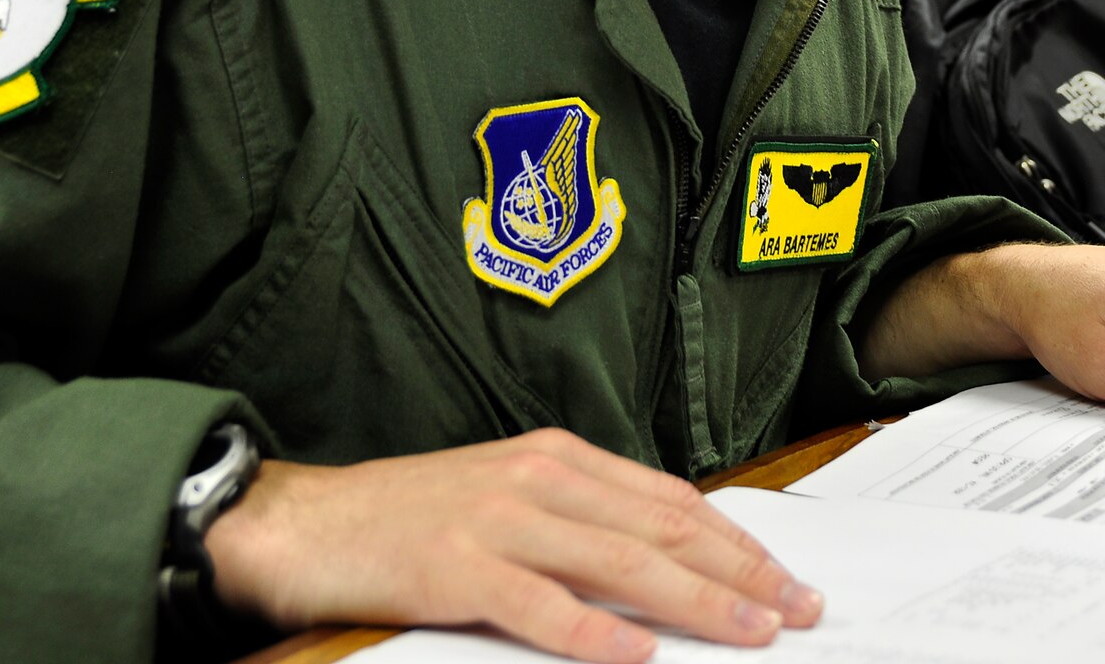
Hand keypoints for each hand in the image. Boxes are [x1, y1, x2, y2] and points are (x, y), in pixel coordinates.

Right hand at [203, 429, 824, 662]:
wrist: (307, 521)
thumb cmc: (409, 516)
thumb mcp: (509, 496)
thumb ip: (581, 518)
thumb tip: (664, 561)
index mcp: (558, 459)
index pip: (671, 500)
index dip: (737, 540)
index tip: (785, 576)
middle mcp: (540, 480)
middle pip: (664, 529)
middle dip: (741, 571)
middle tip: (796, 608)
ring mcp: (499, 520)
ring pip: (621, 563)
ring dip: (696, 600)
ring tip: (750, 629)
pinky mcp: (457, 567)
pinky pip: (540, 604)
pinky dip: (594, 632)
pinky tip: (637, 654)